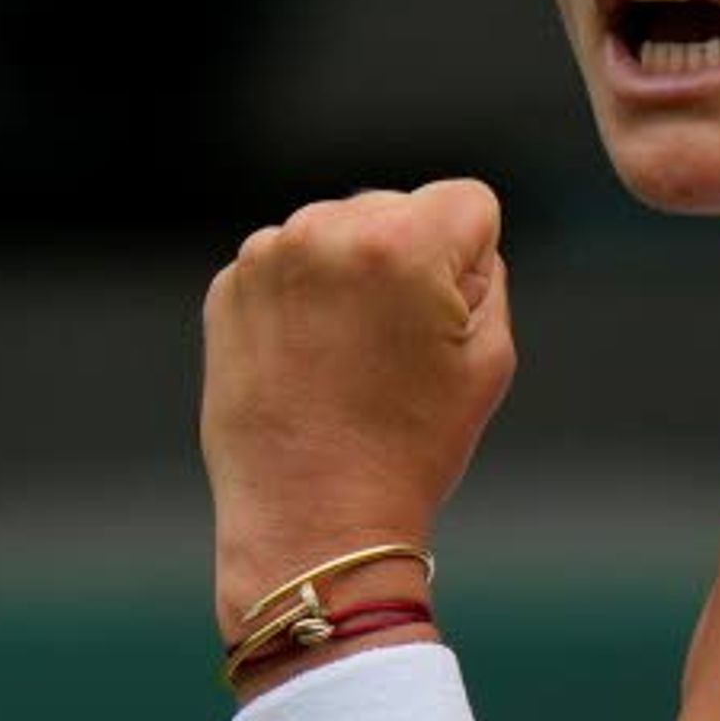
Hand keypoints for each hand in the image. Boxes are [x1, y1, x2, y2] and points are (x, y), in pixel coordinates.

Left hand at [201, 179, 515, 626]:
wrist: (311, 518)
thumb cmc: (409, 447)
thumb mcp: (491, 357)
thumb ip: (487, 272)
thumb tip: (453, 239)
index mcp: (400, 242)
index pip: (468, 203)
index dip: (472, 266)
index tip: (443, 325)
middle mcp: (325, 230)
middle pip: (398, 211)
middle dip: (407, 263)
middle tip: (394, 352)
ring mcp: (267, 257)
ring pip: (340, 235)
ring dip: (350, 278)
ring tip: (348, 361)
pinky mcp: (228, 287)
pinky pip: (290, 266)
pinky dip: (303, 300)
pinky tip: (309, 362)